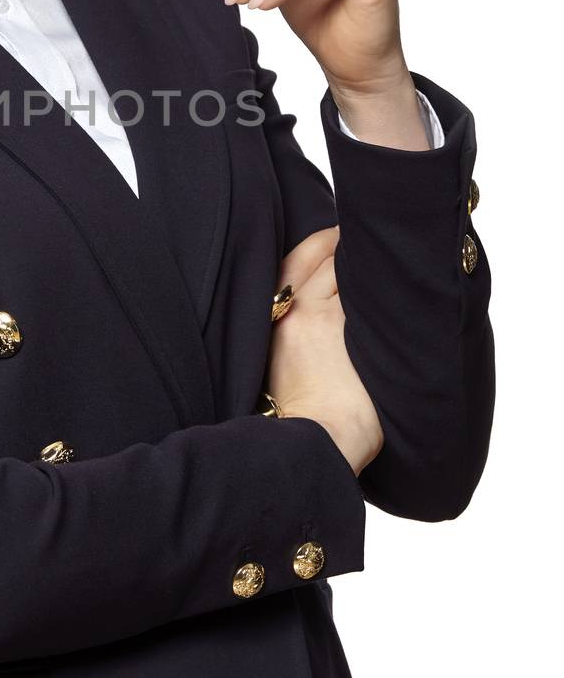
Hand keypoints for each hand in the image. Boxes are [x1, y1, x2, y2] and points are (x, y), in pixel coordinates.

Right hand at [265, 236, 383, 475]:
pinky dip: (387, 282)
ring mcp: (325, 316)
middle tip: (369, 234)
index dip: (319, 242)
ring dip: (369, 259)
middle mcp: (295, 309)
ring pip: (350, 268)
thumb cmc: (301, 416)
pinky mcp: (352, 328)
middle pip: (322, 255)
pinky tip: (405, 278)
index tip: (337, 234)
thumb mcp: (279, 365)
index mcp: (273, 319)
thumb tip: (323, 317)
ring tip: (394, 252)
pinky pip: (373, 291)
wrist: (315, 442)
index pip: (295, 260)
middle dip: (344, 240)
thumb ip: (295, 332)